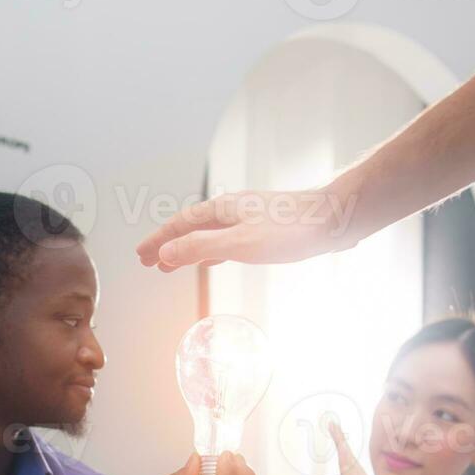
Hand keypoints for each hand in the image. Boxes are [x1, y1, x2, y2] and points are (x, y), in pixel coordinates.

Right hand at [135, 186, 360, 271]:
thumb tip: (167, 252)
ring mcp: (248, 218)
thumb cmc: (291, 230)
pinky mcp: (264, 229)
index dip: (158, 241)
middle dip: (168, 245)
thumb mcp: (240, 243)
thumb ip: (201, 247)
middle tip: (148, 262)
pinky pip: (225, 240)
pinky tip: (212, 260)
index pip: (179, 225)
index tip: (140, 255)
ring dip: (187, 250)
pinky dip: (210, 251)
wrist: (334, 219)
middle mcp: (232, 210)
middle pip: (190, 228)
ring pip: (207, 235)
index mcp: (222, 209)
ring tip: (171, 265)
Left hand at [328, 424, 405, 474]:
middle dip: (341, 443)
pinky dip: (347, 468)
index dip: (344, 452)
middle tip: (331, 423)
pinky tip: (341, 456)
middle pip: (350, 464)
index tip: (336, 435)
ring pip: (350, 470)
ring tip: (334, 431)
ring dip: (342, 450)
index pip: (352, 469)